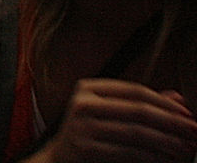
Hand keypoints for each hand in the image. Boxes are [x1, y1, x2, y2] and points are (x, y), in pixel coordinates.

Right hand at [42, 79, 196, 162]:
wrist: (60, 159)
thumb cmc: (90, 133)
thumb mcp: (111, 113)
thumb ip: (141, 105)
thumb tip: (178, 99)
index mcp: (89, 88)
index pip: (134, 90)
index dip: (164, 102)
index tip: (188, 114)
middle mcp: (83, 103)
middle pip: (137, 110)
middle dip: (171, 122)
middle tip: (193, 130)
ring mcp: (82, 126)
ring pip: (135, 133)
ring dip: (166, 141)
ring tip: (185, 147)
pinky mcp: (85, 148)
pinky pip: (127, 152)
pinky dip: (150, 156)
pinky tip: (165, 158)